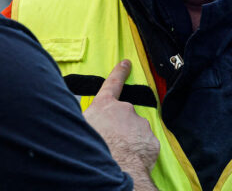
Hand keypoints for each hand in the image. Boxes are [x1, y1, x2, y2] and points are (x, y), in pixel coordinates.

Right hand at [84, 60, 159, 189]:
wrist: (115, 169)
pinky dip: (137, 151)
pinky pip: (143, 144)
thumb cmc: (93, 150)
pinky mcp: (151, 139)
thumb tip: (88, 118)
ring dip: (127, 140)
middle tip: (109, 142)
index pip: (112, 84)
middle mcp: (125, 110)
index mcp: (105, 106)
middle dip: (117, 127)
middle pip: (122, 115)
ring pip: (133, 131)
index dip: (119, 73)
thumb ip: (87, 118)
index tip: (126, 63)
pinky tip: (129, 159)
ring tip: (117, 154)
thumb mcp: (80, 128)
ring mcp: (140, 124)